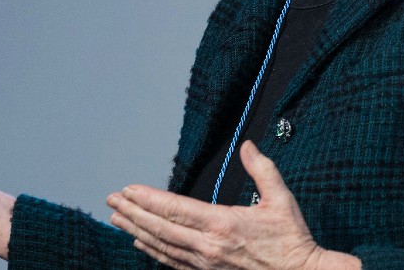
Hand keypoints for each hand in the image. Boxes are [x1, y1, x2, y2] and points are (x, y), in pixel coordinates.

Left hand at [107, 141, 358, 269]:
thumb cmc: (293, 242)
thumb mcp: (281, 200)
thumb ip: (262, 169)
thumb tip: (247, 145)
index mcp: (223, 224)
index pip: (175, 209)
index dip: (148, 199)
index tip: (127, 190)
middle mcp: (209, 247)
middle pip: (161, 228)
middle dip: (132, 213)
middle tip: (111, 200)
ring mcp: (206, 265)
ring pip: (162, 247)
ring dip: (137, 231)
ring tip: (117, 219)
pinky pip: (173, 263)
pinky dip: (153, 251)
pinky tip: (141, 243)